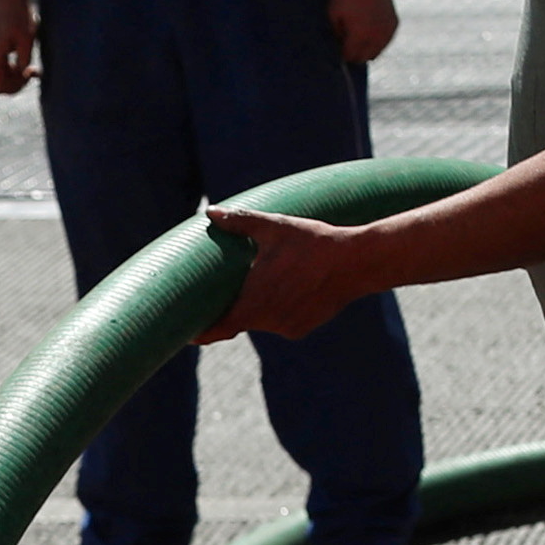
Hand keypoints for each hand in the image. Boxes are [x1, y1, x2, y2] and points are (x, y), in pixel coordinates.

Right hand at [0, 0, 35, 94]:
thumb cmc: (19, 15)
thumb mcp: (26, 40)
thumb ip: (24, 61)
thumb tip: (23, 75)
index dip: (15, 88)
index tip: (28, 74)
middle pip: (0, 84)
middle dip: (17, 83)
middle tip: (33, 71)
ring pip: (1, 76)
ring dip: (16, 76)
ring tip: (33, 67)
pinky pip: (2, 67)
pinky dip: (13, 68)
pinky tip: (27, 60)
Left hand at [203, 203, 380, 340]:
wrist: (356, 262)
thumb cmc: (312, 243)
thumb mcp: (274, 228)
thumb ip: (240, 222)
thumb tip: (211, 211)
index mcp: (254, 302)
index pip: (218, 327)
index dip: (201, 332)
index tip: (188, 333)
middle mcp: (268, 321)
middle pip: (241, 319)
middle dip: (233, 307)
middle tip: (224, 292)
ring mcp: (287, 327)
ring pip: (262, 319)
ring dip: (259, 306)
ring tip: (265, 282)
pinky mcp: (302, 328)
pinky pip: (282, 321)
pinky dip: (279, 308)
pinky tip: (289, 288)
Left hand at [330, 0, 397, 68]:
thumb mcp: (333, 13)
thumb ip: (337, 34)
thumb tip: (340, 47)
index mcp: (360, 35)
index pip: (350, 57)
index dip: (342, 53)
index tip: (339, 45)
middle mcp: (376, 36)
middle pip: (364, 58)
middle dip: (354, 54)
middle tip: (347, 42)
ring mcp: (387, 30)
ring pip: (376, 52)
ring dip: (367, 49)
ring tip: (358, 35)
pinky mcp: (394, 24)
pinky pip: (385, 41)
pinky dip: (377, 40)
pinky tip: (369, 30)